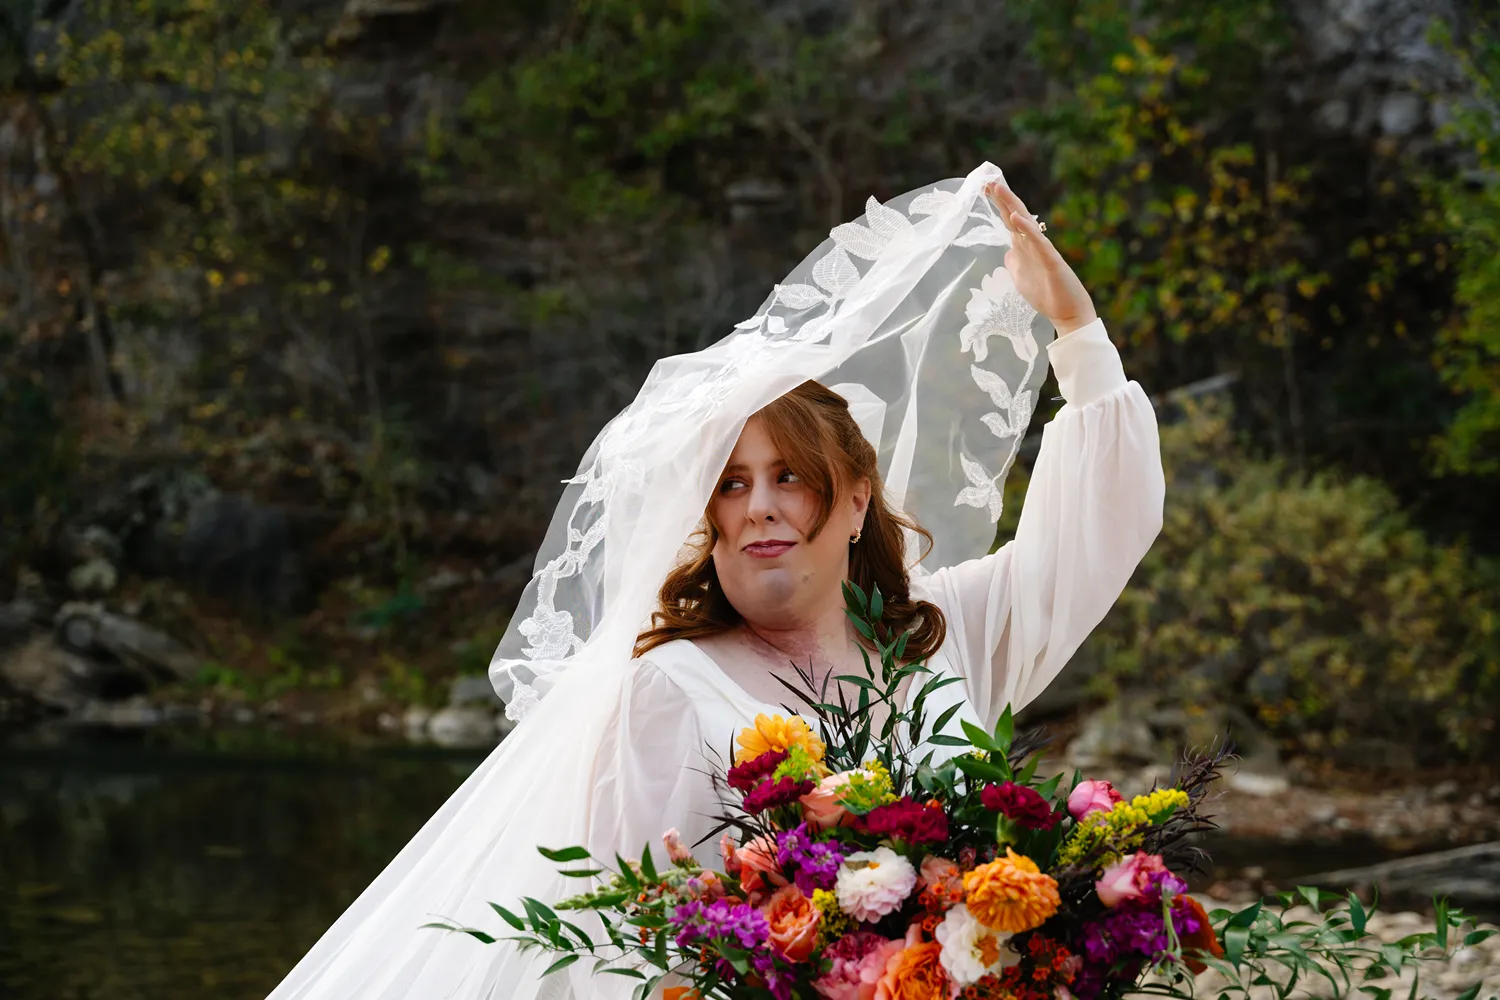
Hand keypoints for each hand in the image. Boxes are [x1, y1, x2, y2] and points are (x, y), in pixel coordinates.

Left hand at [984, 181, 1098, 335]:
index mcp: (1025, 247)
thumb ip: (1015, 264)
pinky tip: (1016, 217)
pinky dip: (1027, 229)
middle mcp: (1033, 244)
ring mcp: (1043, 250)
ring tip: (998, 188)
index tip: (985, 188)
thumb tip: (1008, 254)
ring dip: (1011, 205)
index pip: (1009, 221)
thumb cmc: (1047, 295)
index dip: (998, 205)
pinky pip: (1038, 242)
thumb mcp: (1022, 278)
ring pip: (1026, 222)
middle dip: (1002, 198)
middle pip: (1016, 215)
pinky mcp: (1051, 261)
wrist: (1068, 313)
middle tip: (988, 180)